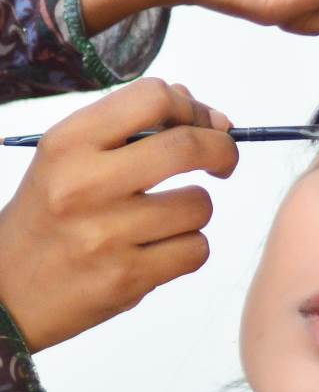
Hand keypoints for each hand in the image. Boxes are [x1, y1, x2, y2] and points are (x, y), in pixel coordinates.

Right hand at [0, 80, 237, 352]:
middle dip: (222, 151)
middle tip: (223, 162)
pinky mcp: (126, 279)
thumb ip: (129, 129)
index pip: (153, 98)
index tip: (206, 125)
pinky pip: (196, 250)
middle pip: (187, 147)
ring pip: (199, 205)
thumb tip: (205, 113)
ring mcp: (106, 235)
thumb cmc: (48, 217)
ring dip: (195, 211)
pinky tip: (160, 250)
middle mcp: (84, 184)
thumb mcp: (67, 160)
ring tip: (165, 220)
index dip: (194, 108)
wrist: (5, 294)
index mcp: (68, 143)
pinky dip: (188, 249)